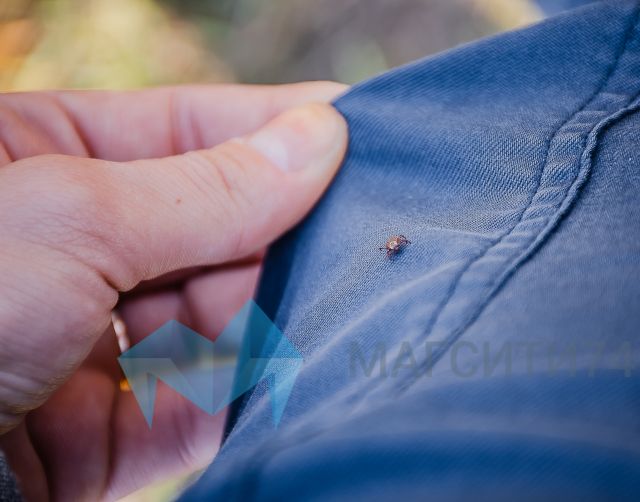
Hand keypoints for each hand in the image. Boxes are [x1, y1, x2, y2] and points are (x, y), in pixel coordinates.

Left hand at [0, 82, 347, 500]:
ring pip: (218, 320)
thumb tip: (320, 138)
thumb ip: (207, 187)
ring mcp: (93, 341)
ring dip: (269, 321)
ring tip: (331, 311)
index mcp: (49, 161)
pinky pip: (197, 409)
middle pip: (217, 229)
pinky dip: (242, 401)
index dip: (276, 126)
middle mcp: (77, 249)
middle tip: (356, 235)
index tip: (359, 126)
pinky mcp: (103, 431)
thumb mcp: (73, 218)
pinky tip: (289, 381)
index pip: (192, 130)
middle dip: (280, 236)